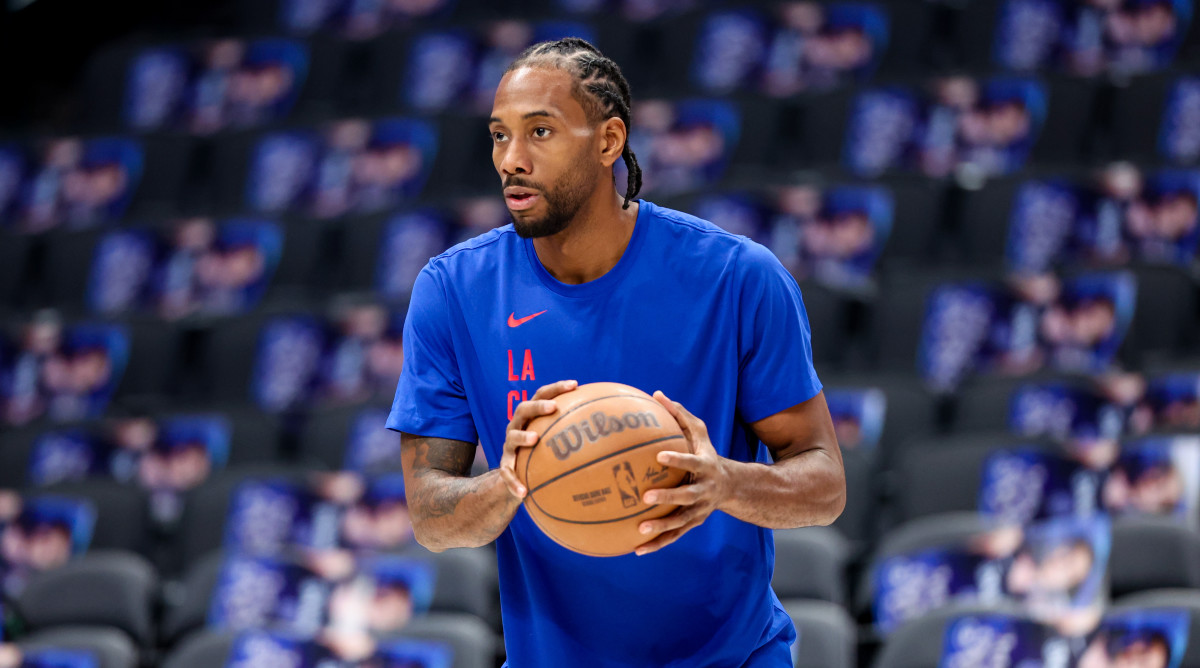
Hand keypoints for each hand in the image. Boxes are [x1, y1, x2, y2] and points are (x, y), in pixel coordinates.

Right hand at [497, 379, 577, 499]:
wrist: (516, 475)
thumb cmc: (543, 452)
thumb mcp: (556, 440)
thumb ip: (577, 433)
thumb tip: (615, 430)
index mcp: (531, 416)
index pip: (542, 394)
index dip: (557, 388)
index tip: (575, 385)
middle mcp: (517, 426)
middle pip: (523, 409)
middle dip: (538, 406)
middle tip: (552, 407)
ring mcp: (509, 445)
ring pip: (512, 437)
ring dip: (522, 436)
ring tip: (535, 439)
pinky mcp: (506, 465)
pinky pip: (507, 474)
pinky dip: (514, 483)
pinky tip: (524, 493)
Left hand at [634, 391, 730, 555]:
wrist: (731, 486)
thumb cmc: (706, 453)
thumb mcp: (699, 433)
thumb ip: (680, 415)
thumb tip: (657, 394)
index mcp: (705, 466)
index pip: (691, 462)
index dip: (678, 459)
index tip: (660, 455)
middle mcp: (705, 491)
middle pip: (687, 496)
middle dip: (668, 497)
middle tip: (645, 496)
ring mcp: (700, 510)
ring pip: (681, 522)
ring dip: (661, 528)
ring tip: (639, 531)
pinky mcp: (693, 524)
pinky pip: (674, 536)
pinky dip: (657, 544)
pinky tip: (636, 550)